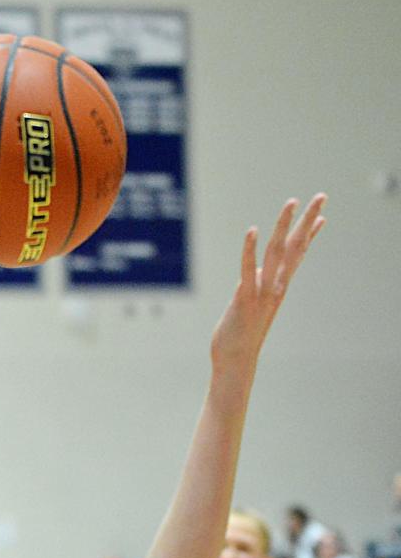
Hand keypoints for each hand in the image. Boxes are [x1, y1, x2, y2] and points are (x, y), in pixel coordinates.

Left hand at [210, 194, 326, 378]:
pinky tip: (253, 231)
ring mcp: (262, 293)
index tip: (323, 216)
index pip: (297, 256)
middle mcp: (275, 287)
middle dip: (308, 220)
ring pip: (276, 253)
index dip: (309, 235)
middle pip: (294, 248)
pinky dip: (250, 250)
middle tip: (322, 196)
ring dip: (284, 226)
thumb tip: (258, 272)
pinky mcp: (244, 299)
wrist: (235, 361)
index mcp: (278, 288)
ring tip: (291, 202)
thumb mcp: (252, 305)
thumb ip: (257, 287)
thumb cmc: (240, 334)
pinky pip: (248, 270)